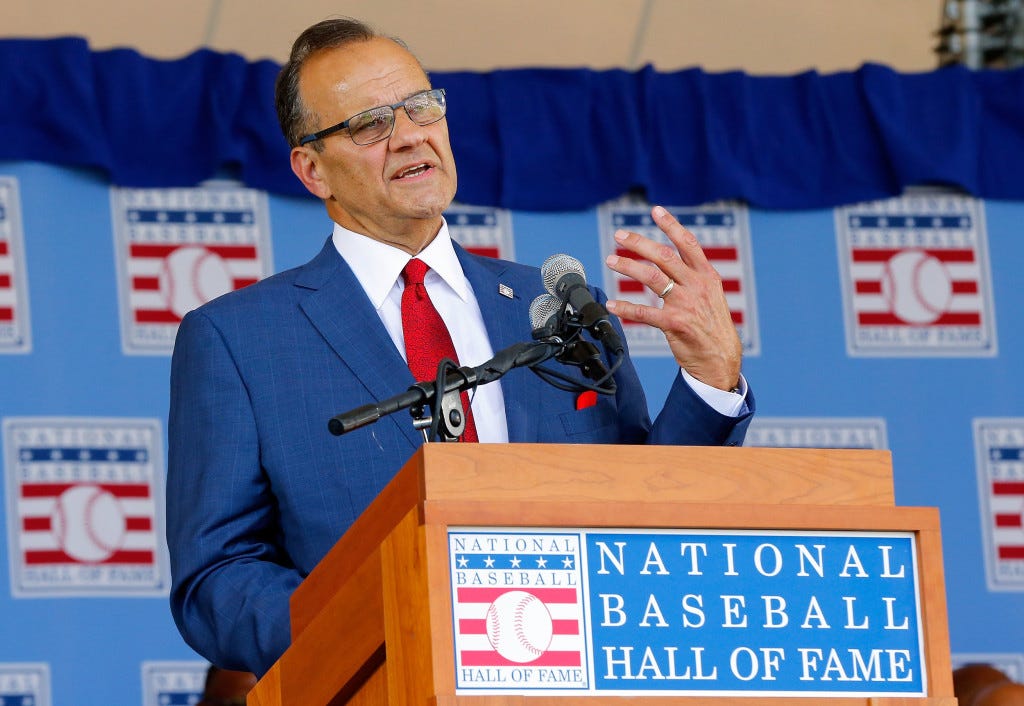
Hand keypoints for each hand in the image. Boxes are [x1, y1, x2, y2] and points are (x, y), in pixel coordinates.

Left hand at [604, 205, 741, 391]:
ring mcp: (686, 304)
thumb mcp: (711, 296)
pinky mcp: (675, 324)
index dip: (671, 225)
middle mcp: (697, 285)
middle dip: (638, 242)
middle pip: (663, 256)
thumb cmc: (712, 327)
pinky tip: (612, 305)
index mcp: (707, 276)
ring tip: (611, 261)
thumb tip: (673, 261)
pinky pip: (645, 312)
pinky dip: (626, 308)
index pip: (688, 243)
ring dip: (628, 266)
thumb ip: (693, 277)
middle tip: (619, 235)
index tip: (655, 211)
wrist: (721, 359)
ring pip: (652, 277)